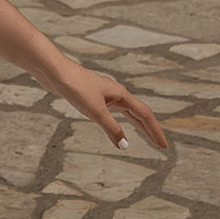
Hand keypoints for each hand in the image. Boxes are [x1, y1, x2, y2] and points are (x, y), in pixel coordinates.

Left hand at [51, 63, 168, 153]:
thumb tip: (125, 146)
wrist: (55, 72)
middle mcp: (116, 93)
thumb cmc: (75, 87)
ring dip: (137, 124)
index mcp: (121, 95)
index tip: (164, 146)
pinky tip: (115, 124)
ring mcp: (105, 94)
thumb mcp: (95, 111)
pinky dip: (120, 121)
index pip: (145, 115)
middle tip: (160, 145)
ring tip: (145, 136)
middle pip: (139, 113)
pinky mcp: (93, 96)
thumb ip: (111, 128)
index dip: (155, 131)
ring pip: (126, 111)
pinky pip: (113, 111)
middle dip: (150, 129)